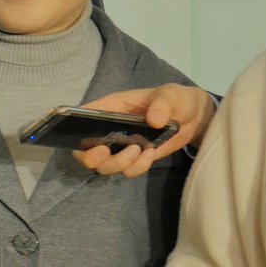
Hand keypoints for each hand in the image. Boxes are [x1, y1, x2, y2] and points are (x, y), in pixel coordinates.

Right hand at [74, 83, 215, 177]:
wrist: (194, 117)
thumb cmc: (176, 100)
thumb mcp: (171, 95)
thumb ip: (162, 104)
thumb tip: (153, 121)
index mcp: (110, 107)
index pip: (82, 117)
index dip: (71, 127)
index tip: (80, 137)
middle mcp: (109, 129)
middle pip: (84, 150)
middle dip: (91, 157)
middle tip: (106, 152)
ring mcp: (121, 146)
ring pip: (104, 165)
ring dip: (118, 163)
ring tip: (139, 151)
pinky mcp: (135, 159)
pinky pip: (127, 171)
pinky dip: (137, 168)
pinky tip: (150, 155)